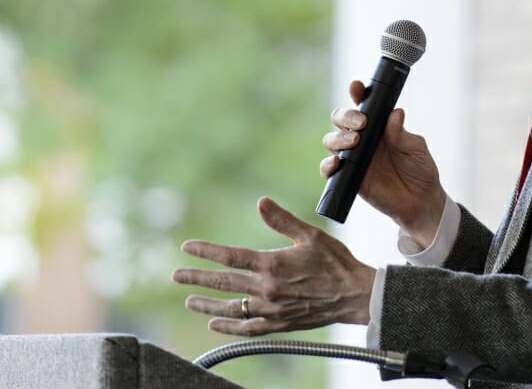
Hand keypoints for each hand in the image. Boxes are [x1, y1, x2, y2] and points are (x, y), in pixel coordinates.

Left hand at [171, 197, 375, 335]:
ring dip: (207, 304)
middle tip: (176, 275)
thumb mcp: (310, 235)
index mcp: (272, 265)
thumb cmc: (335, 262)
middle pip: (224, 283)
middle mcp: (267, 290)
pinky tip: (215, 324)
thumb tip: (260, 202)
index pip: (230, 256)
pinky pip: (247, 328)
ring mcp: (271, 310)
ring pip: (230, 308)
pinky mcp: (279, 324)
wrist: (355, 295)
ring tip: (189, 300)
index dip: (206, 251)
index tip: (186, 247)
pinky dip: (229, 326)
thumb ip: (282, 220)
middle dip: (197, 278)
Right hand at [321, 80, 445, 245]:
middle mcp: (362, 138)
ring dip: (338, 138)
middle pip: (341, 119)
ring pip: (332, 140)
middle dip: (346, 116)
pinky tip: (337, 163)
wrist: (420, 201)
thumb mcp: (416, 149)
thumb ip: (402, 133)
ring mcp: (353, 157)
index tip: (356, 87)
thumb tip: (395, 113)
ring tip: (354, 142)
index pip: (363, 104)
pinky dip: (328, 165)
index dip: (357, 93)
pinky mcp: (348, 178)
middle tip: (362, 124)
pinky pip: (329, 169)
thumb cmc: (420, 170)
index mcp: (378, 125)